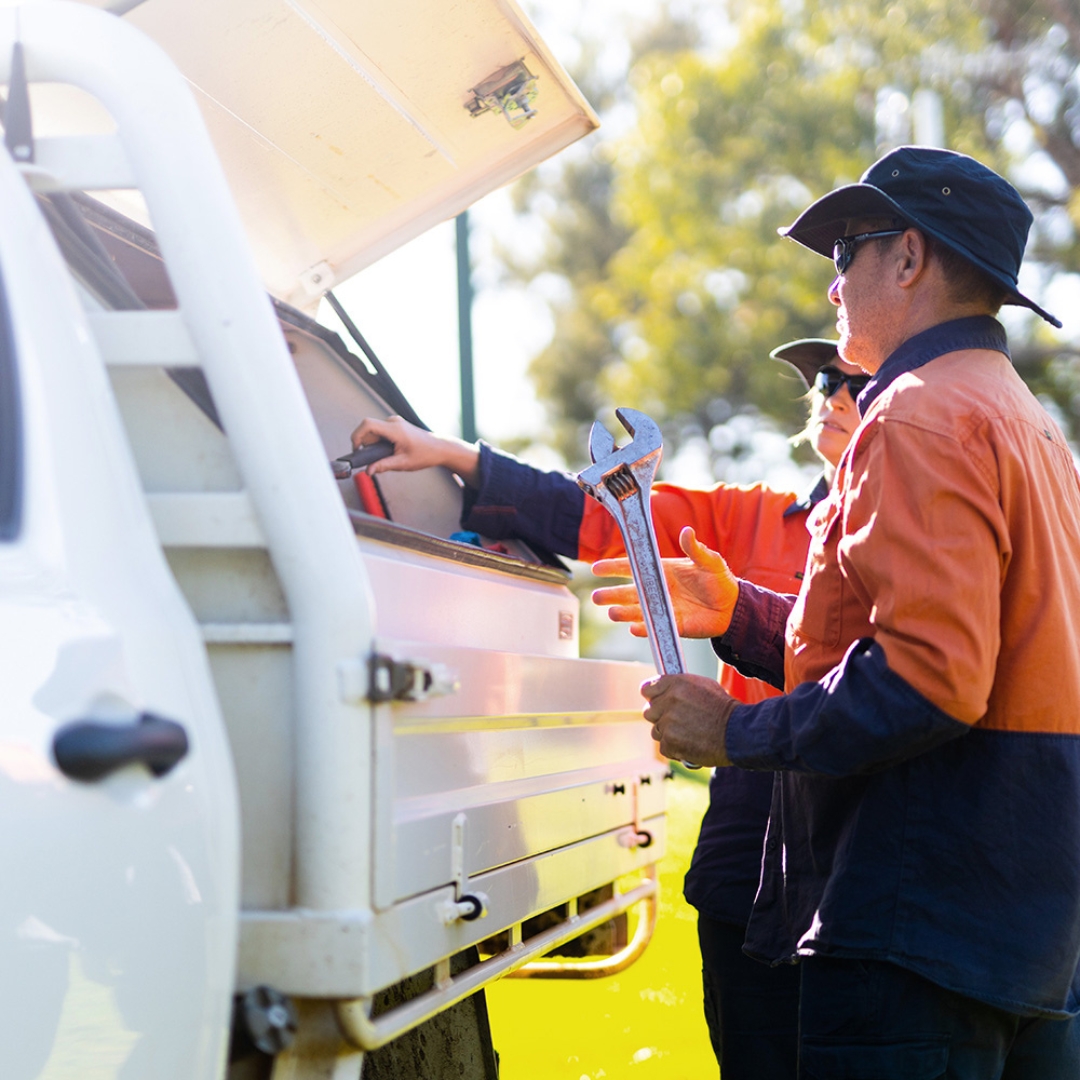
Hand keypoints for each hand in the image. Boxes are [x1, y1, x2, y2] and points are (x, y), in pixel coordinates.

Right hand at [350, 415, 480, 484]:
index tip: (356, 448)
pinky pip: (380, 431)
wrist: (439, 448)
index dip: (357, 436)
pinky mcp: (396, 425)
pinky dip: (380, 441)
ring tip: (386, 456)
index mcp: (394, 429)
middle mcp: (393, 422)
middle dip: (367, 445)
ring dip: (374, 444)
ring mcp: (395, 422)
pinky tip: (388, 451)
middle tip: (375, 458)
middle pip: (369, 430)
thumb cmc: (425, 453)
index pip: (367, 425)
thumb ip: (383, 466)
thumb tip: (369, 471)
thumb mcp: (403, 463)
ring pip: (374, 431)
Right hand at [591, 526, 739, 638]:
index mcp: (662, 571)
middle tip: (596, 597)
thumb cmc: (720, 580)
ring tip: (611, 613)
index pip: (633, 568)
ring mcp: (663, 608)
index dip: (614, 568)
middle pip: (629, 592)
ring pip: (637, 611)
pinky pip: (654, 627)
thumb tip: (687, 531)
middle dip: (611, 595)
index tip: (597, 569)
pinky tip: (633, 628)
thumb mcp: (710, 561)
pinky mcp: (673, 625)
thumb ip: (697, 549)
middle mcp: (658, 590)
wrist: (733, 607)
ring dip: (623, 612)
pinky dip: (643, 628)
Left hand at [641, 674, 737, 766]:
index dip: (652, 696)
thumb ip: (680, 687)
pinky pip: (664, 747)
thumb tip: (666, 691)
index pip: (648, 689)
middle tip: (677, 721)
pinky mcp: (670, 743)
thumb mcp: (704, 686)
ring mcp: (668, 723)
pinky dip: (675, 749)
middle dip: (660, 716)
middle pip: (649, 711)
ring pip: (656, 731)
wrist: (737, 732)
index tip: (657, 701)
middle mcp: (669, 701)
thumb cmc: (724, 708)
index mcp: (676, 684)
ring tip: (688, 734)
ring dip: (668, 734)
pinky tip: (691, 744)